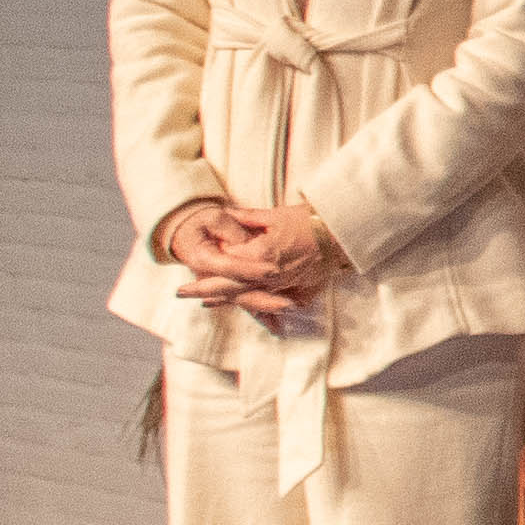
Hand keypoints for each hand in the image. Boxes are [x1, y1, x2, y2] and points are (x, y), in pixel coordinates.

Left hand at [173, 200, 336, 323]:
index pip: (224, 265)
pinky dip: (259, 308)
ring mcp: (283, 286)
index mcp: (259, 256)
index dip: (204, 268)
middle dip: (203, 290)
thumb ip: (246, 218)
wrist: (343, 234)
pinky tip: (249, 310)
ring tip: (206, 303)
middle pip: (228, 288)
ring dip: (225, 301)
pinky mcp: (298, 292)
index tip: (187, 270)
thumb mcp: (275, 215)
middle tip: (181, 293)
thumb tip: (224, 214)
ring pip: (247, 298)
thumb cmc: (310, 220)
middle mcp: (268, 276)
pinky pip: (273, 304)